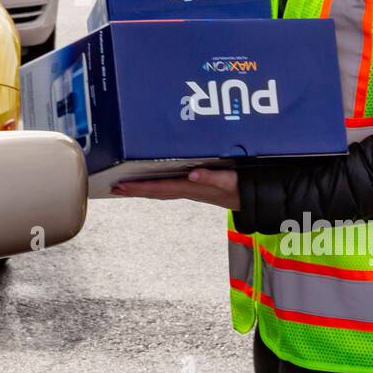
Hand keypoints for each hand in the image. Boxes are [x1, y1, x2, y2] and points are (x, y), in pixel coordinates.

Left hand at [111, 167, 239, 209]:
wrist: (259, 198)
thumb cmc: (245, 187)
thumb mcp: (231, 181)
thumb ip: (213, 178)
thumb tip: (193, 174)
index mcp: (193, 188)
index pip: (161, 187)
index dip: (140, 187)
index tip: (121, 186)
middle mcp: (190, 191)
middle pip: (156, 192)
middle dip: (135, 190)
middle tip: (114, 188)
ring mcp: (193, 191)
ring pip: (162, 191)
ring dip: (143, 190)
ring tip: (126, 187)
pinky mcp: (197, 188)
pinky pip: (171, 188)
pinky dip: (157, 187)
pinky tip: (150, 185)